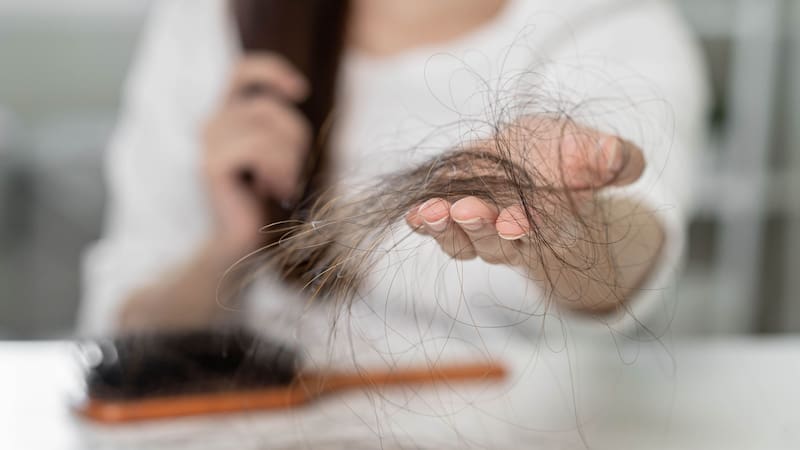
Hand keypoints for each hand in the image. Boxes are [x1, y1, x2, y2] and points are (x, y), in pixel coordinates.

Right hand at [202, 54, 310, 256]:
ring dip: (288, 160)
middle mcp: (213, 123)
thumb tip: (295, 89)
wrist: (243, 241)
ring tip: (282, 184)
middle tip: (291, 172)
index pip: (242, 71)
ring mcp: (209, 143)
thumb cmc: (266, 197)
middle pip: (269, 107)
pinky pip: (259, 148)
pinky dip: (277, 169)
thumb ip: (278, 123)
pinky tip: (274, 189)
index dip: (271, 70)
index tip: (301, 91)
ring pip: (267, 129)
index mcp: (227, 116)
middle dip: (294, 139)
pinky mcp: (212, 164)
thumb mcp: (279, 153)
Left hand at [405, 118, 645, 268]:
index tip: (514, 222)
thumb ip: (613, 157)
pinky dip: (422, 224)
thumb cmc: (568, 158)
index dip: (526, 229)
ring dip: (444, 229)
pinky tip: (411, 213)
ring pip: (461, 242)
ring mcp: (480, 231)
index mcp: (555, 223)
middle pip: (495, 243)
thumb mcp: (593, 150)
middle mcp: (514, 236)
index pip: (541, 233)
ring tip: (430, 211)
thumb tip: (620, 159)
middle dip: (481, 228)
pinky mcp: (452, 217)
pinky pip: (435, 229)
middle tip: (468, 211)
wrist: (535, 160)